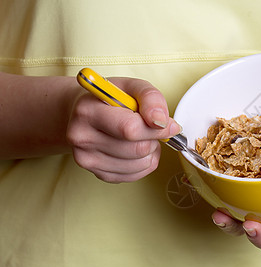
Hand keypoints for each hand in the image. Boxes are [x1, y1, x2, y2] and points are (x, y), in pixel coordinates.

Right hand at [67, 77, 181, 182]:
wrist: (84, 114)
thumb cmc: (111, 98)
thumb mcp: (132, 86)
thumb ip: (150, 98)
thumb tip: (161, 121)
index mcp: (88, 111)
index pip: (130, 129)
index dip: (156, 128)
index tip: (166, 123)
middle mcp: (82, 138)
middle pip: (138, 149)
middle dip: (153, 138)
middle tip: (148, 126)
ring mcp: (88, 159)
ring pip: (141, 164)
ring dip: (151, 151)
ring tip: (140, 136)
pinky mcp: (98, 174)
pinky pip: (137, 175)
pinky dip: (145, 162)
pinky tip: (136, 149)